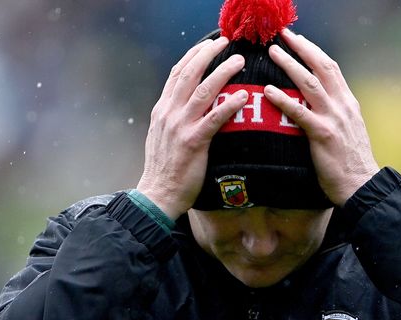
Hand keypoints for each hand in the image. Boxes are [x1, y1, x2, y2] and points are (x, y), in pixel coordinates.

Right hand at [137, 37, 248, 218]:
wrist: (158, 194)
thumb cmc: (164, 170)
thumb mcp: (161, 137)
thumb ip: (173, 118)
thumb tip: (187, 106)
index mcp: (162, 110)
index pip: (178, 73)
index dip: (194, 55)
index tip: (208, 44)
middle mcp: (169, 113)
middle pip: (190, 73)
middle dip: (209, 54)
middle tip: (225, 43)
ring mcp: (181, 126)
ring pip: (204, 90)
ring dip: (223, 71)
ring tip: (239, 61)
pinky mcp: (194, 142)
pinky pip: (214, 118)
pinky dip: (229, 104)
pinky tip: (243, 96)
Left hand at [264, 29, 379, 205]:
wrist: (362, 184)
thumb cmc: (352, 163)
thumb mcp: (348, 131)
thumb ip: (335, 114)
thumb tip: (318, 105)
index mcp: (348, 103)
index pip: (331, 68)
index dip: (314, 51)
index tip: (298, 40)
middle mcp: (342, 105)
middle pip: (321, 67)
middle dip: (301, 48)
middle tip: (283, 35)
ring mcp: (333, 118)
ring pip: (309, 83)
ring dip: (290, 65)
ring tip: (273, 53)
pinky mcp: (322, 134)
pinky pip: (300, 112)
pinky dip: (283, 99)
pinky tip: (269, 90)